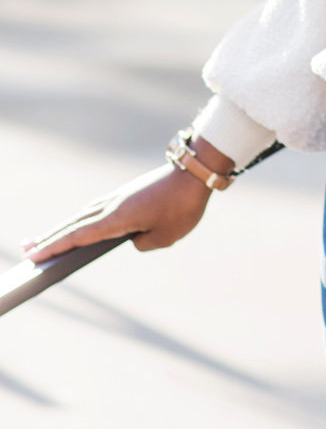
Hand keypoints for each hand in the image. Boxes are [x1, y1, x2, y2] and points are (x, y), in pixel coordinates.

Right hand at [20, 135, 232, 261]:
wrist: (195, 172)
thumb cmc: (183, 206)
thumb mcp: (166, 237)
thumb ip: (144, 243)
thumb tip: (135, 238)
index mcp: (117, 218)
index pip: (79, 236)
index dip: (55, 247)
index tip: (34, 256)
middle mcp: (113, 205)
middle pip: (75, 224)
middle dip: (51, 238)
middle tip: (26, 249)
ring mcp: (120, 197)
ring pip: (85, 215)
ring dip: (66, 227)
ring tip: (47, 240)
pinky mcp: (129, 193)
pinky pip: (99, 209)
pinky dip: (84, 219)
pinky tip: (82, 225)